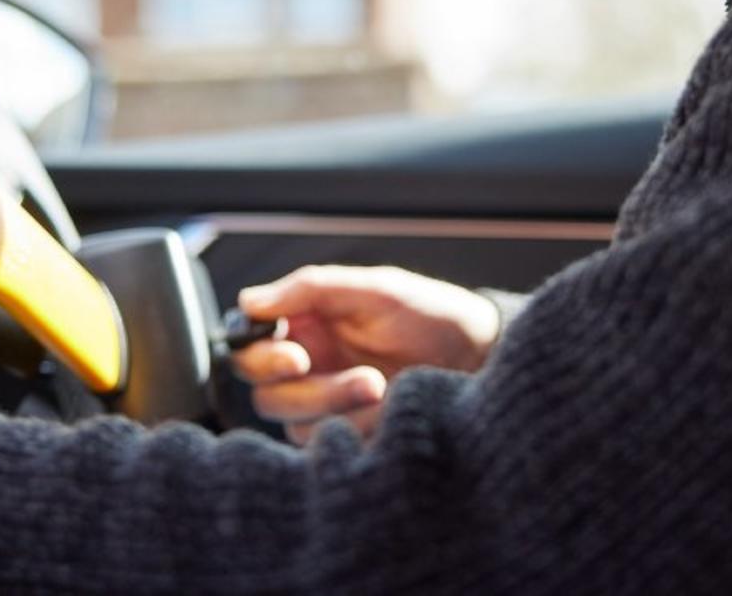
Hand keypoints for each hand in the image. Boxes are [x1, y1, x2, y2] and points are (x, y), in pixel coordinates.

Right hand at [232, 265, 500, 444]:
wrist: (481, 355)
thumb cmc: (429, 313)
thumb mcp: (374, 289)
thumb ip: (310, 289)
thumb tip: (249, 301)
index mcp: (304, 324)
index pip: (250, 347)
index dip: (261, 356)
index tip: (296, 356)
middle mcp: (308, 365)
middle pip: (266, 392)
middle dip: (308, 389)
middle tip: (358, 377)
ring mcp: (327, 403)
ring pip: (296, 421)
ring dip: (337, 405)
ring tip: (381, 386)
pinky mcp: (350, 432)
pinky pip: (329, 442)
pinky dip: (354, 426)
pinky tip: (387, 407)